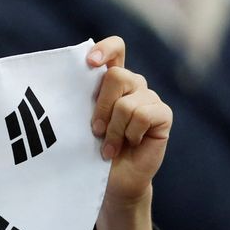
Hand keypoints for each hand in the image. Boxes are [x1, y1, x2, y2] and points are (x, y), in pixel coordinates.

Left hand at [87, 37, 171, 206]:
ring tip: (109, 146)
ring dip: (113, 129)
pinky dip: (130, 134)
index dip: (105, 49)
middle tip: (94, 130)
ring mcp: (149, 98)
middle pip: (116, 76)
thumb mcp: (82, 120)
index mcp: (111, 80)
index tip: (90, 62)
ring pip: (127, 102)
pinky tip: (128, 145)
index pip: (116, 49)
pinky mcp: (163, 114)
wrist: (112, 180)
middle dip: (101, 106)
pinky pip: (143, 115)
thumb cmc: (91, 149)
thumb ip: (82, 98)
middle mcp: (133, 84)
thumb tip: (67, 81)